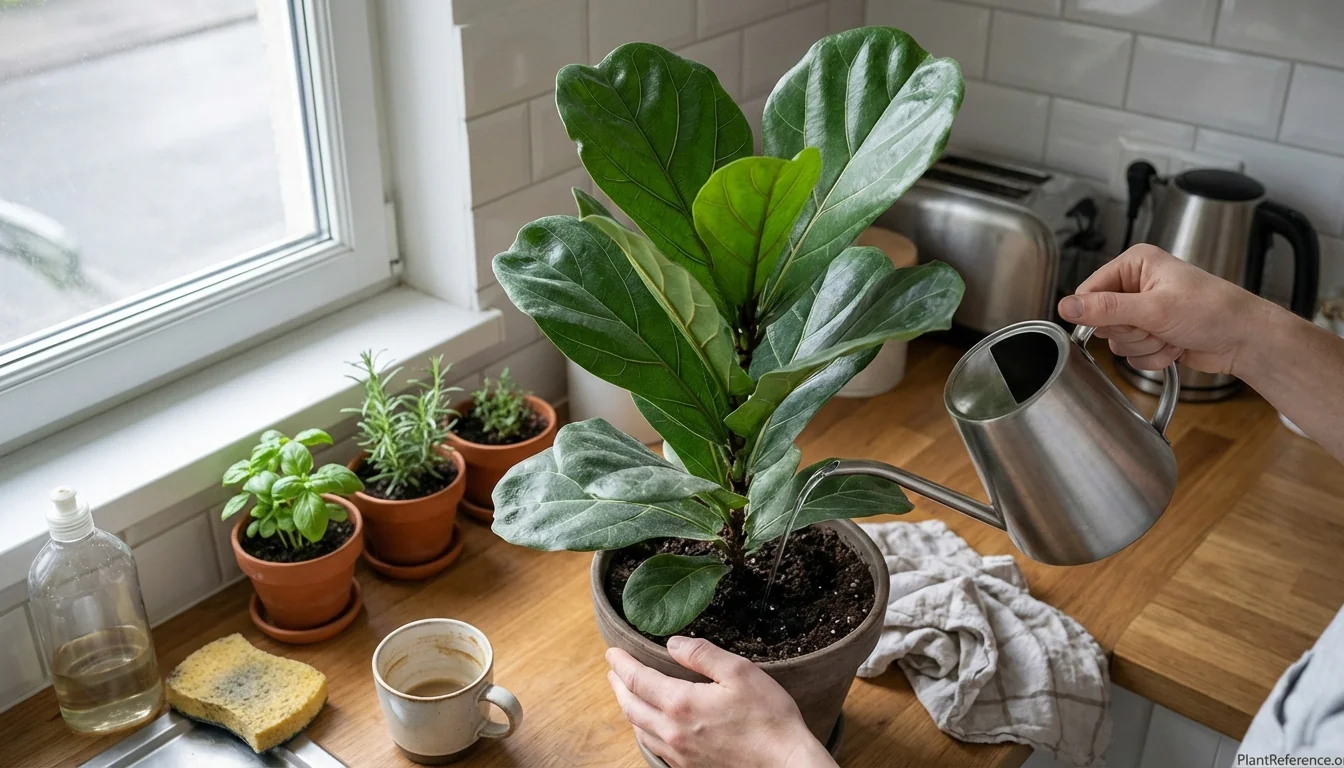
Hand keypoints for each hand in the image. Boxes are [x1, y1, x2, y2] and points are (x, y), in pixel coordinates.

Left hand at [605, 637, 835, 767]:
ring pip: (639, 729)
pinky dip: (644, 730)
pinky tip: (650, 724)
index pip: (637, 679)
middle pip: (630, 706)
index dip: (620, 663)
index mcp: (681, 704)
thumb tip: (672, 644)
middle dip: (618, 685)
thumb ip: (702, 654)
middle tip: (613, 670)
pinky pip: (654, 747)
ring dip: (629, 708)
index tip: (611, 652)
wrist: (785, 764)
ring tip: (628, 693)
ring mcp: (679, 754)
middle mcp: (672, 732)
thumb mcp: (740, 672)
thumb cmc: (769, 717)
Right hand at [1057, 244, 1275, 374]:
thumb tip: (1065, 306)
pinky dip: (1153, 357)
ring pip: (1117, 342)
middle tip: (1156, 326)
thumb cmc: (1213, 311)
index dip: (1098, 313)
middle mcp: (1136, 285)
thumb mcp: (1154, 308)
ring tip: (1171, 335)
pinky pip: (1132, 356)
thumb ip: (1106, 308)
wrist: (1245, 339)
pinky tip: (1175, 346)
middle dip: (1130, 332)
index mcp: (1134, 264)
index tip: (1124, 321)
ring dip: (1144, 346)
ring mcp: (1144, 312)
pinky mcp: (1152, 334)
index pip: (1088, 291)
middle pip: (1102, 320)